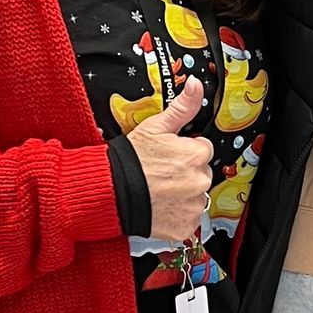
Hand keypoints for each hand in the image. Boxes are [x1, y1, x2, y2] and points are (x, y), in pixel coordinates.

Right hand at [129, 78, 212, 238]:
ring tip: (159, 191)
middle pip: (201, 174)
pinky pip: (188, 220)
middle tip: (161, 175)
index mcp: (196, 155)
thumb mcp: (155, 127)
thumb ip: (182, 107)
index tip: (168, 156)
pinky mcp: (185, 227)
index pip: (202, 150)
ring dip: (183, 195)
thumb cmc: (130, 160)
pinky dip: (177, 216)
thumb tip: (194, 85)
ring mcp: (193, 206)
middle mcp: (200, 182)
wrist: (110, 192)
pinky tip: (161, 207)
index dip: (185, 151)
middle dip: (185, 173)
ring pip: (196, 198)